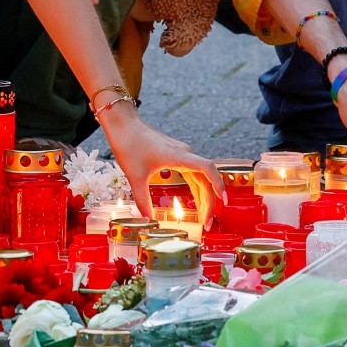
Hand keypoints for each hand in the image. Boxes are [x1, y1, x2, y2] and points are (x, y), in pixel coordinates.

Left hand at [103, 109, 221, 221]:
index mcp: (179, 156)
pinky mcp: (174, 154)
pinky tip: (194, 199)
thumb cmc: (129, 144)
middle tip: (206, 222)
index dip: (218, 184)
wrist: (123, 124)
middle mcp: (184, 153)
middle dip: (209, 201)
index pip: (208, 169)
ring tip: (203, 215)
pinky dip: (195, 187)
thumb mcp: (135, 176)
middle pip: (205, 178)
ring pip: (198, 176)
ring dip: (202, 195)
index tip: (223, 201)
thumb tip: (147, 219)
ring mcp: (180, 153)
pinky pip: (190, 172)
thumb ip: (143, 200)